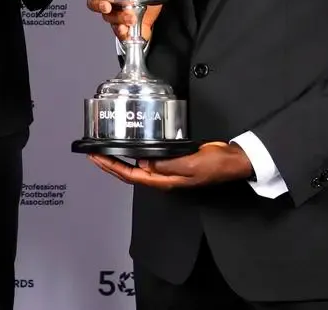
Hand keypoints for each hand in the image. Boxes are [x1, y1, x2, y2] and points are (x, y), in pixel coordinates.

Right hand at [78, 0, 185, 42]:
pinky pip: (115, 30)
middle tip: (107, 4)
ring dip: (116, 17)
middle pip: (95, 0)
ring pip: (106, 16)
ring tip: (129, 17)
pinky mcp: (119, 28)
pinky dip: (121, 30)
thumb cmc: (150, 3)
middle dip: (98, 2)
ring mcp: (114, 14)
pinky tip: (127, 30)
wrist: (154, 24)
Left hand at [88, 141, 252, 188]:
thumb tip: (144, 163)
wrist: (233, 160)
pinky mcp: (174, 160)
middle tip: (94, 154)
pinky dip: (135, 153)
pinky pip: (149, 159)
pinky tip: (130, 146)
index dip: (113, 168)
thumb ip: (166, 164)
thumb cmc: (217, 165)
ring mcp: (168, 169)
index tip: (98, 158)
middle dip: (110, 164)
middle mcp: (164, 177)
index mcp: (166, 181)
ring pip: (137, 166)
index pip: (132, 175)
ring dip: (120, 159)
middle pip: (130, 173)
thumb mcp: (191, 164)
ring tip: (106, 150)